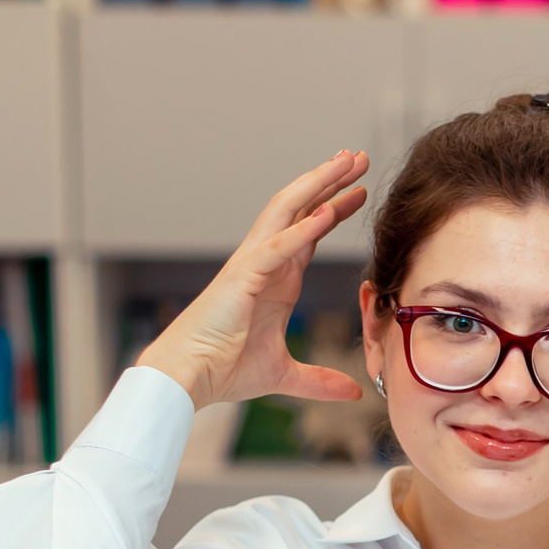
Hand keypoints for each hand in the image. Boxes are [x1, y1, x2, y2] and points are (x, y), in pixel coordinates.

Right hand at [137, 153, 372, 411]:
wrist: (188, 379)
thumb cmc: (224, 371)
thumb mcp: (285, 374)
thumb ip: (319, 380)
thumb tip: (353, 391)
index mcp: (277, 279)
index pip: (309, 232)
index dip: (333, 209)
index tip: (360, 190)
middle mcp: (265, 263)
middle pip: (300, 210)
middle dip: (329, 182)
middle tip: (358, 157)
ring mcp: (251, 265)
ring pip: (286, 212)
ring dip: (317, 186)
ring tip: (346, 163)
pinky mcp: (241, 278)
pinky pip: (276, 248)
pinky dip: (301, 230)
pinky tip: (326, 212)